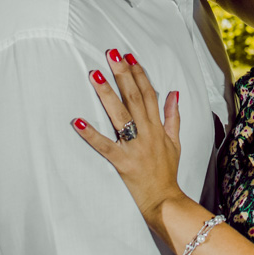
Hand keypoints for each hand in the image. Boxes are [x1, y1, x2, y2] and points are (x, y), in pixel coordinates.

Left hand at [72, 48, 185, 230]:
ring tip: (96, 74)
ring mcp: (134, 147)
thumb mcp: (176, 141)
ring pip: (120, 115)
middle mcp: (147, 133)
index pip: (148, 93)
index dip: (139, 74)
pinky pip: (104, 146)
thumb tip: (174, 92)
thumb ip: (173, 116)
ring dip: (107, 94)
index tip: (129, 57)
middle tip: (111, 54)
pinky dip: (90, 134)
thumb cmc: (167, 171)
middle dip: (122, 74)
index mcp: (158, 127)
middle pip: (134, 98)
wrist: (165, 200)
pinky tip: (77, 121)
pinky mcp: (122, 162)